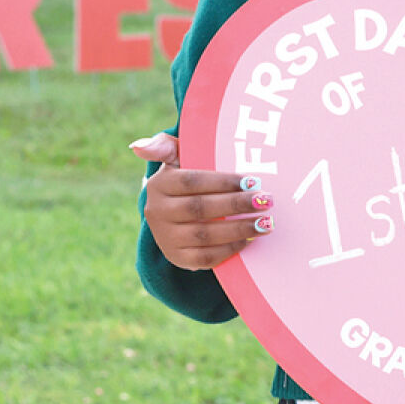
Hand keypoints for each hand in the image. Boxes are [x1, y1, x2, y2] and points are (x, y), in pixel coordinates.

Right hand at [131, 132, 274, 270]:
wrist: (175, 214)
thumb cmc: (185, 177)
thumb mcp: (176, 158)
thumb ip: (165, 146)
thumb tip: (137, 145)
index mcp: (159, 184)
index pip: (192, 181)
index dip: (223, 181)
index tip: (253, 180)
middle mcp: (157, 212)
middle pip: (200, 208)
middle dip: (237, 205)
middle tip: (267, 200)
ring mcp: (165, 238)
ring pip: (204, 235)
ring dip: (238, 229)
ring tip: (266, 223)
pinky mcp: (177, 258)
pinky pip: (205, 257)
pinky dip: (229, 250)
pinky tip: (250, 240)